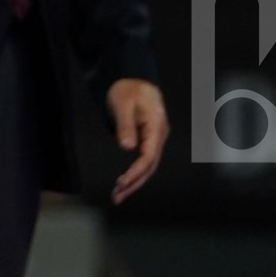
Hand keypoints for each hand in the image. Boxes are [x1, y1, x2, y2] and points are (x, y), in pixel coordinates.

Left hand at [105, 79, 167, 204]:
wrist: (133, 79)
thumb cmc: (127, 89)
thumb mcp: (122, 103)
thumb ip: (125, 125)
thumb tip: (127, 148)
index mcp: (156, 126)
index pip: (148, 156)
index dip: (135, 172)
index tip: (121, 183)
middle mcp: (159, 136)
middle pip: (150, 166)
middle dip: (134, 184)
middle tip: (116, 197)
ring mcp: (155, 139)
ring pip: (147, 166)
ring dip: (134, 182)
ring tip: (117, 195)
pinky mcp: (148, 140)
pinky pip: (143, 160)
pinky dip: (134, 173)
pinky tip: (124, 183)